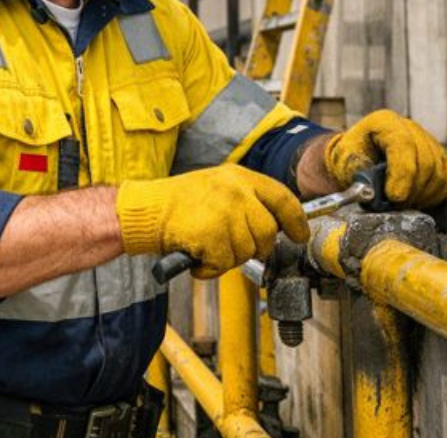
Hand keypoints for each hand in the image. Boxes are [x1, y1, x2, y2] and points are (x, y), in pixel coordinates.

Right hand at [116, 164, 308, 278]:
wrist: (146, 210)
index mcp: (240, 178)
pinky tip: (197, 257)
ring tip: (207, 247)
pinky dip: (209, 268)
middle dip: (255, 247)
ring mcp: (225, 215)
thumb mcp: (217, 184)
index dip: (296, 221)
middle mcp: (236, 193)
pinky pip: (224, 264)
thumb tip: (274, 223)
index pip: (283, 199)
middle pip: (267, 232)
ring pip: (247, 252)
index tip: (299, 235)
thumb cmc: (178, 201)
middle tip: (233, 247)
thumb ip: (246, 199)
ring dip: (227, 258)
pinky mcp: (212, 237)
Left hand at [325, 109, 446, 208]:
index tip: (394, 197)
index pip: (403, 144)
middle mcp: (411, 128)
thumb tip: (377, 195)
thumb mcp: (346, 162)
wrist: (358, 158)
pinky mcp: (439, 158)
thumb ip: (360, 176)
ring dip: (424, 195)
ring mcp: (428, 141)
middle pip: (426, 161)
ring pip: (440, 172)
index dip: (402, 173)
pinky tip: (418, 201)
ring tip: (404, 204)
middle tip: (397, 205)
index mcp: (385, 122)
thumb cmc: (351, 159)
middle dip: (412, 190)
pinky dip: (435, 195)